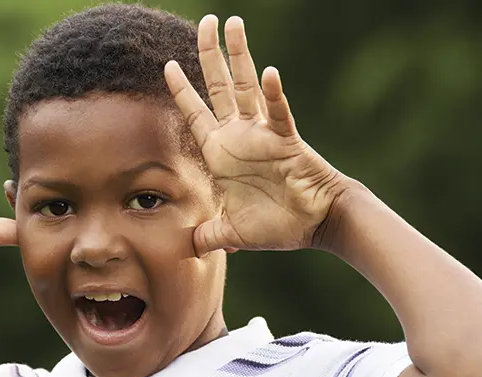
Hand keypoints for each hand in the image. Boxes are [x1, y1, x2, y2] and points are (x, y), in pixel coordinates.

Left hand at [165, 15, 349, 256]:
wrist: (314, 226)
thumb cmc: (277, 226)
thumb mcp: (231, 233)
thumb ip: (207, 235)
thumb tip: (186, 249)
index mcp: (221, 154)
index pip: (195, 114)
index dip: (181, 90)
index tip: (167, 65)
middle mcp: (239, 136)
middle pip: (218, 86)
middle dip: (209, 54)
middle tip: (205, 21)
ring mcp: (262, 134)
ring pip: (247, 86)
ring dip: (239, 55)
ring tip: (234, 23)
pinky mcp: (286, 140)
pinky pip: (279, 113)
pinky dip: (275, 94)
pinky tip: (270, 72)